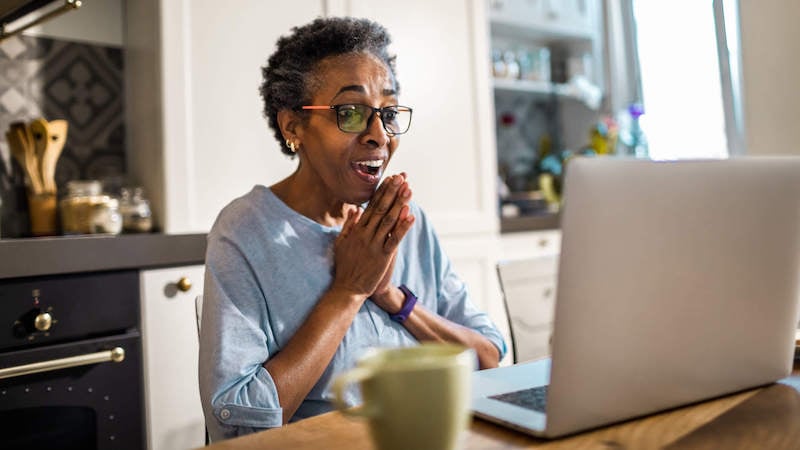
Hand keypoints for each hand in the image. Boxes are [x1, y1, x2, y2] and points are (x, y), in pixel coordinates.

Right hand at [331, 174, 414, 299]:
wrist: (347, 289)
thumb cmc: (344, 266)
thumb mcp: (341, 243)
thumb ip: (349, 225)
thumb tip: (355, 209)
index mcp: (357, 230)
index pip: (371, 206)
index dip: (381, 192)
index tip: (389, 179)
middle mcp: (366, 234)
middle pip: (381, 209)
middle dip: (392, 192)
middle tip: (401, 177)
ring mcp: (374, 245)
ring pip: (389, 221)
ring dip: (399, 204)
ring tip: (408, 190)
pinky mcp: (382, 256)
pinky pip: (394, 239)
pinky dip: (403, 227)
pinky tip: (411, 216)